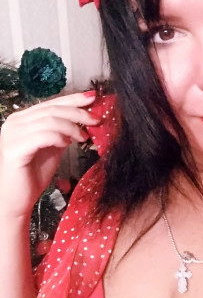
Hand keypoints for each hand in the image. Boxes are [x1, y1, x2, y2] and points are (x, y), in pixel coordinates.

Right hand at [0, 92, 99, 220]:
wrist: (17, 201)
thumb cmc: (33, 174)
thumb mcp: (53, 146)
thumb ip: (63, 131)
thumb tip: (85, 116)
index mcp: (22, 119)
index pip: (51, 103)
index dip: (73, 99)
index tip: (93, 97)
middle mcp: (14, 122)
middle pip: (52, 109)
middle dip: (78, 112)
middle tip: (96, 119)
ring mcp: (12, 134)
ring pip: (50, 120)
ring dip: (71, 127)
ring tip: (83, 137)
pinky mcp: (14, 148)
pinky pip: (43, 135)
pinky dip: (59, 137)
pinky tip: (67, 144)